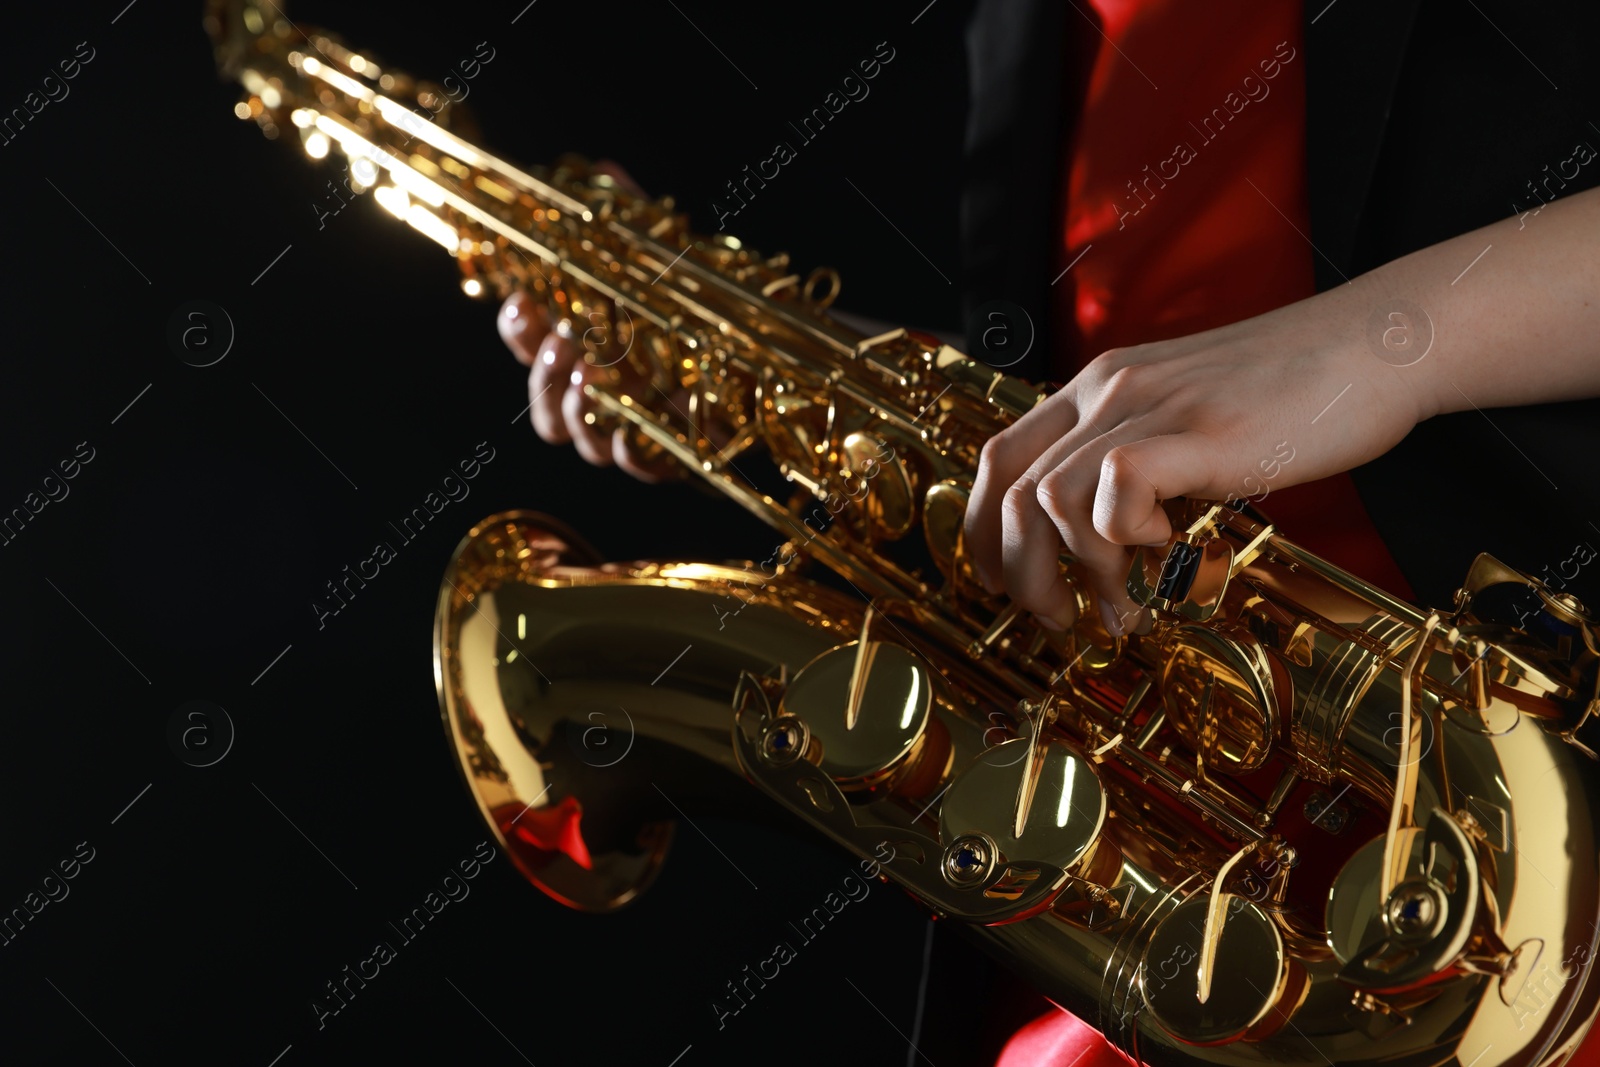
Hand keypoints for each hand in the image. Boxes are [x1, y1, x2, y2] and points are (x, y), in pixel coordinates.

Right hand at [497, 161, 676, 481]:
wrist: (773, 338)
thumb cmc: (708, 297)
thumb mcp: (667, 250)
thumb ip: (628, 216)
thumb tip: (600, 166)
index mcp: (585, 343)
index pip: (528, 345)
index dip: (517, 330)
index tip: (523, 304)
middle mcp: (601, 389)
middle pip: (542, 403)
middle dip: (541, 376)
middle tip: (561, 346)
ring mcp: (632, 424)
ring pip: (578, 440)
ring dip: (574, 410)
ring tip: (590, 376)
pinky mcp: (671, 450)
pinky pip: (633, 465)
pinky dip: (624, 449)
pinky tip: (625, 426)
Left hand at [963, 285, 1431, 634]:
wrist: (1377, 345)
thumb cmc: (1294, 393)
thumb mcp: (1188, 418)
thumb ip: (1140, 460)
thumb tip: (1105, 536)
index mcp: (1099, 388)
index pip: (997, 457)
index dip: (982, 529)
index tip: (1002, 582)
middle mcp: (1109, 391)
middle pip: (1010, 490)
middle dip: (1020, 573)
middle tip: (1057, 616)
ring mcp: (1152, 408)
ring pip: (1048, 498)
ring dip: (1076, 570)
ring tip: (1122, 601)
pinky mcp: (1200, 432)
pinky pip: (1116, 488)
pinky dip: (1128, 534)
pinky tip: (1171, 542)